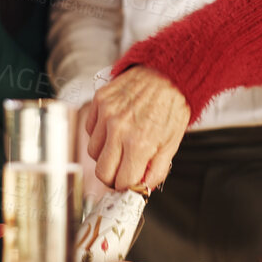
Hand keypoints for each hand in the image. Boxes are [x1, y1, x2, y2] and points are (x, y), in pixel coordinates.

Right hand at [82, 67, 189, 189]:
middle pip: (102, 171)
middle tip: (122, 170)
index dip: (126, 185)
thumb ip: (157, 171)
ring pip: (92, 152)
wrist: (169, 72)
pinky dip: (99, 134)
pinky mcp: (100, 101)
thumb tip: (143, 189)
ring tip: (120, 145)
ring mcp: (106, 114)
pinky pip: (89, 129)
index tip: (130, 181)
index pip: (121, 182)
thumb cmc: (173, 106)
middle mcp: (119, 130)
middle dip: (112, 176)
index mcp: (140, 144)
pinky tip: (114, 128)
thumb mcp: (172, 143)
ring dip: (105, 154)